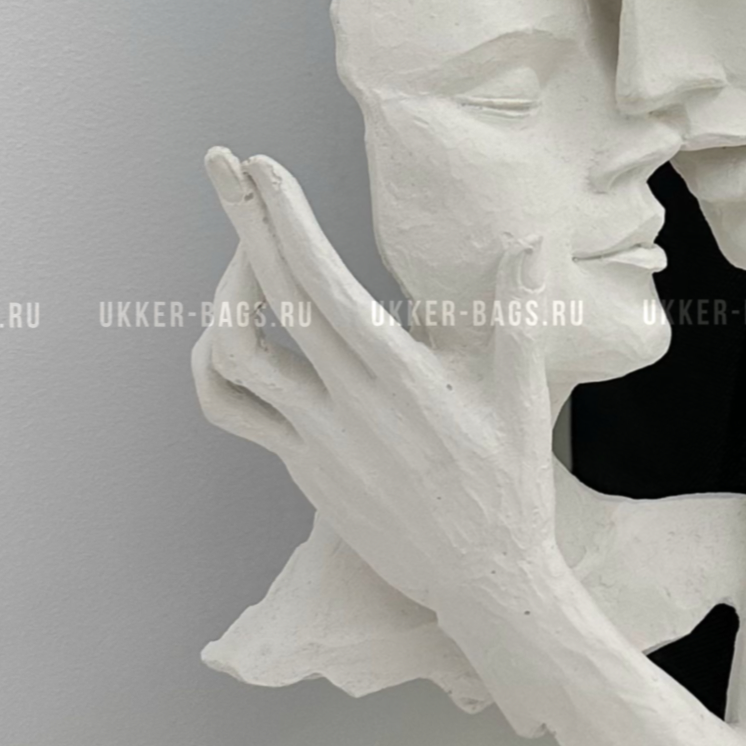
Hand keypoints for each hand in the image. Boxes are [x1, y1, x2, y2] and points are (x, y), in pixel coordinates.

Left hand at [189, 147, 559, 613]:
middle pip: (267, 298)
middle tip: (223, 164)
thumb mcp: (524, 396)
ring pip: (230, 356)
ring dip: (223, 294)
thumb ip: (519, 313)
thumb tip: (532, 237)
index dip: (285, 219)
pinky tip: (230, 333)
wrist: (482, 580)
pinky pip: (231, 408)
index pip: (323, 283)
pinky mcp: (299, 465)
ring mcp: (314, 437)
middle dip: (242, 222)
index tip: (263, 168)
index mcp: (401, 376)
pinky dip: (214, 364)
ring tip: (244, 251)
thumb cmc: (510, 485)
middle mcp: (346, 402)